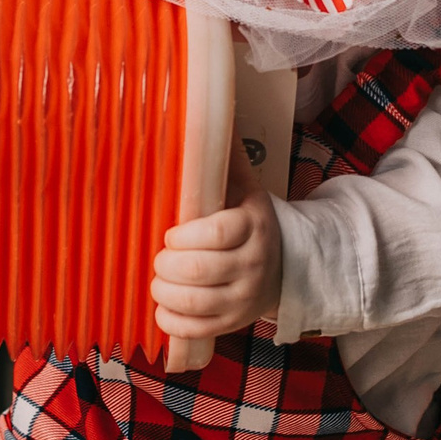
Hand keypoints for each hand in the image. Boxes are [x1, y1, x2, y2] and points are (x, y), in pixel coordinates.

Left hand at [151, 139, 281, 352]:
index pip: (218, 232)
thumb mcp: (242, 186)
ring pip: (196, 303)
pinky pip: (197, 330)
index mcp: (253, 225)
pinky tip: (163, 306)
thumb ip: (222, 155)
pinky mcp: (234, 323)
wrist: (282, 266)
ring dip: (165, 292)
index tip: (170, 233)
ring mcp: (244, 298)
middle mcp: (252, 264)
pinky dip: (172, 321)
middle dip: (168, 265)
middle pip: (201, 270)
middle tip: (159, 258)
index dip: (185, 236)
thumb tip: (203, 108)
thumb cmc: (246, 220)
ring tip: (158, 280)